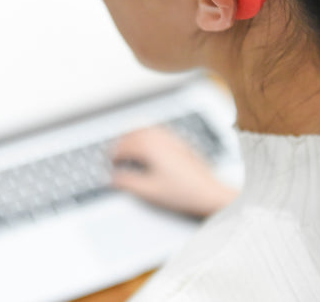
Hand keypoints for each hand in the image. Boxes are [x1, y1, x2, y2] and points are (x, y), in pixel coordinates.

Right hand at [110, 126, 237, 217]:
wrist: (209, 192)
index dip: (114, 154)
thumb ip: (128, 183)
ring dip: (134, 135)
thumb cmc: (184, 192)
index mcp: (151, 148)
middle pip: (134, 132)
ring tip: (128, 146)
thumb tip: (113, 178)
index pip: (125, 145)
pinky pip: (158, 130)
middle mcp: (161, 138)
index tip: (110, 162)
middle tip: (115, 154)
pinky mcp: (180, 142)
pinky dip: (148, 134)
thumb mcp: (150, 192)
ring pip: (147, 128)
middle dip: (122, 142)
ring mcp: (172, 138)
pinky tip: (149, 144)